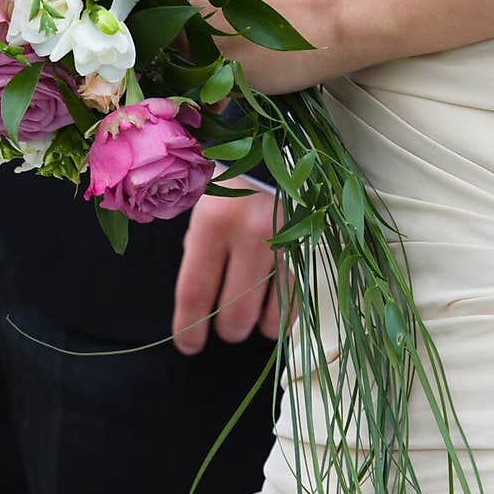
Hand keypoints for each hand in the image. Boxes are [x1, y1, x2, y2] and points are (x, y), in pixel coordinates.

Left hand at [172, 183, 291, 354]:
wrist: (266, 148)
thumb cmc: (221, 185)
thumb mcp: (196, 212)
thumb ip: (197, 256)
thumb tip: (199, 307)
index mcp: (213, 224)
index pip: (196, 293)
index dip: (189, 328)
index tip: (188, 345)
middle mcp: (250, 235)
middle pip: (234, 311)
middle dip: (224, 330)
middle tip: (219, 330)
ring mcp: (283, 243)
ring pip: (269, 314)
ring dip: (255, 328)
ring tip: (245, 325)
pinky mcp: (305, 247)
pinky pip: (294, 299)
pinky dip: (281, 318)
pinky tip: (269, 321)